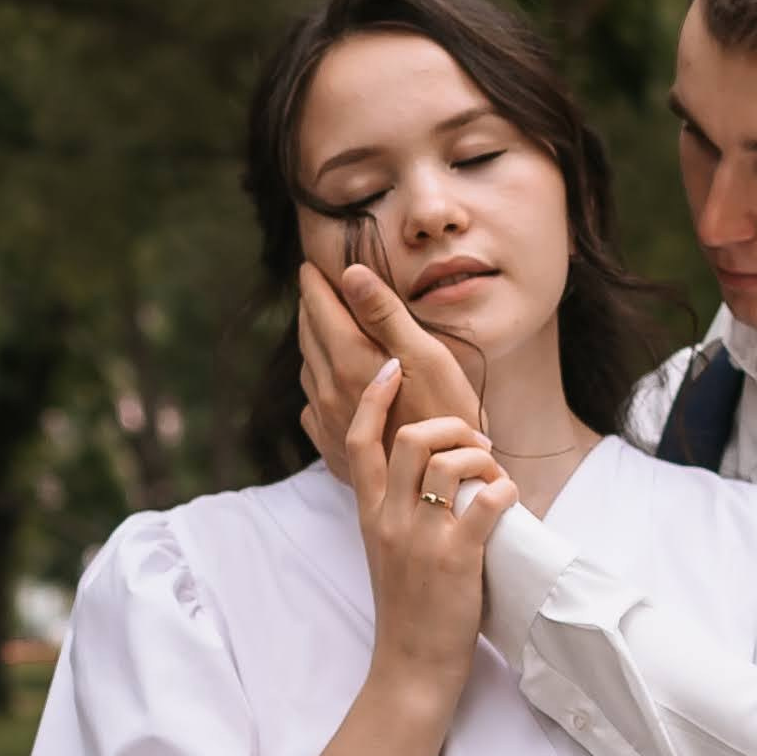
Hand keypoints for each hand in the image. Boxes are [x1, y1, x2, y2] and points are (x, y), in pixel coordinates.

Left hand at [298, 262, 484, 483]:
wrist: (446, 490)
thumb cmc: (448, 416)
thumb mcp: (426, 356)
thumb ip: (384, 314)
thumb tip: (350, 273)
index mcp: (349, 361)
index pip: (320, 308)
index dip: (315, 283)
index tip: (311, 266)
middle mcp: (328, 391)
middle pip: (309, 336)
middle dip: (311, 308)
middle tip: (315, 289)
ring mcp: (327, 422)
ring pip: (308, 370)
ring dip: (313, 343)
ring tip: (323, 328)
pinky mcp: (332, 448)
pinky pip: (312, 406)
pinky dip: (317, 383)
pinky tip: (330, 382)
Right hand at [346, 369, 514, 688]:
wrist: (411, 666)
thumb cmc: (407, 608)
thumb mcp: (385, 550)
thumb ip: (394, 511)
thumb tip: (421, 473)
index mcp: (370, 515)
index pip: (360, 440)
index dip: (373, 397)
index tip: (391, 369)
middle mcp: (391, 520)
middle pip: (410, 437)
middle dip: (451, 425)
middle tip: (476, 443)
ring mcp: (422, 539)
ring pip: (449, 463)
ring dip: (483, 457)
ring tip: (496, 476)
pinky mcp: (456, 560)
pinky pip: (485, 503)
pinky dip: (505, 491)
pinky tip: (510, 501)